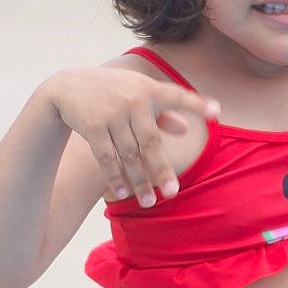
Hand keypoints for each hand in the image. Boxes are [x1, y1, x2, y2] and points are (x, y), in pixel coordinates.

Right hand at [46, 66, 215, 207]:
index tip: (217, 113)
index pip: (177, 96)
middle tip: (172, 194)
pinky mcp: (93, 125)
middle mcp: (133, 100)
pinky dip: (115, 176)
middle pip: (151, 142)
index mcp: (149, 90)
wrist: (69, 85)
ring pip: (129, 155)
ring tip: (149, 202)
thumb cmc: (114, 91)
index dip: (197, 105)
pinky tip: (123, 193)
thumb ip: (163, 113)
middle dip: (162, 170)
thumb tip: (186, 130)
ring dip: (139, 181)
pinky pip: (106, 157)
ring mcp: (112, 113)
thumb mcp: (138, 95)